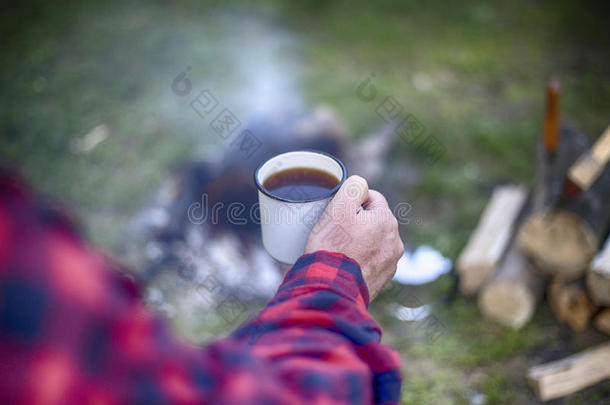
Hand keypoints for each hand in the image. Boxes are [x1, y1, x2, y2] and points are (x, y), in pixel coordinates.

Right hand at [304, 175, 403, 299]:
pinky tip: (346, 264)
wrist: (331, 289)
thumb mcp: (339, 207)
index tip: (337, 215)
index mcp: (387, 221)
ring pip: (373, 242)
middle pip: (373, 221)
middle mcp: (395, 242)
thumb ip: (354, 187)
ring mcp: (391, 263)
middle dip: (357, 223)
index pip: (371, 198)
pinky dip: (360, 260)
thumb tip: (361, 185)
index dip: (351, 203)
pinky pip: (371, 261)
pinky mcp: (383, 280)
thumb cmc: (333, 247)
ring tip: (340, 251)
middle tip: (336, 233)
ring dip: (360, 242)